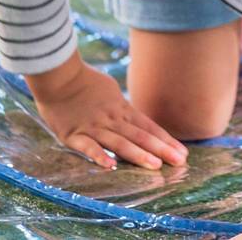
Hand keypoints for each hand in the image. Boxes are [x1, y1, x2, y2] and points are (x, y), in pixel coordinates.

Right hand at [25, 51, 186, 169]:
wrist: (58, 75)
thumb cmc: (84, 82)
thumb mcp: (110, 91)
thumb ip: (122, 108)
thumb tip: (136, 119)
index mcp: (121, 109)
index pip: (148, 127)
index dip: (166, 140)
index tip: (182, 153)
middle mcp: (111, 118)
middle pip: (140, 135)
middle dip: (161, 149)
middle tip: (179, 162)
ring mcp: (93, 127)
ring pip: (119, 142)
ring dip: (138, 154)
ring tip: (155, 166)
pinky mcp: (73, 135)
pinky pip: (88, 147)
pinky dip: (99, 156)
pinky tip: (111, 166)